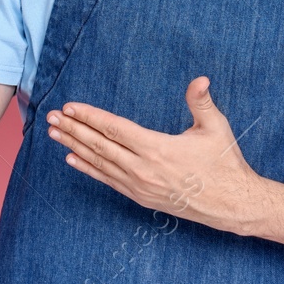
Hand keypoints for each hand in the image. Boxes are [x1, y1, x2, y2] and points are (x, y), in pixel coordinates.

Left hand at [46, 77, 268, 235]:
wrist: (232, 204)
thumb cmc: (224, 164)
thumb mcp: (216, 128)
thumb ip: (201, 101)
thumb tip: (200, 79)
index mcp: (158, 148)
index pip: (115, 129)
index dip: (90, 117)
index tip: (70, 107)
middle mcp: (143, 169)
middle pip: (100, 146)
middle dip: (73, 130)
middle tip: (51, 118)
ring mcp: (140, 186)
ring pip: (100, 164)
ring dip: (75, 147)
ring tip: (54, 135)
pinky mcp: (142, 198)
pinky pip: (109, 181)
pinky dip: (89, 170)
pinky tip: (73, 160)